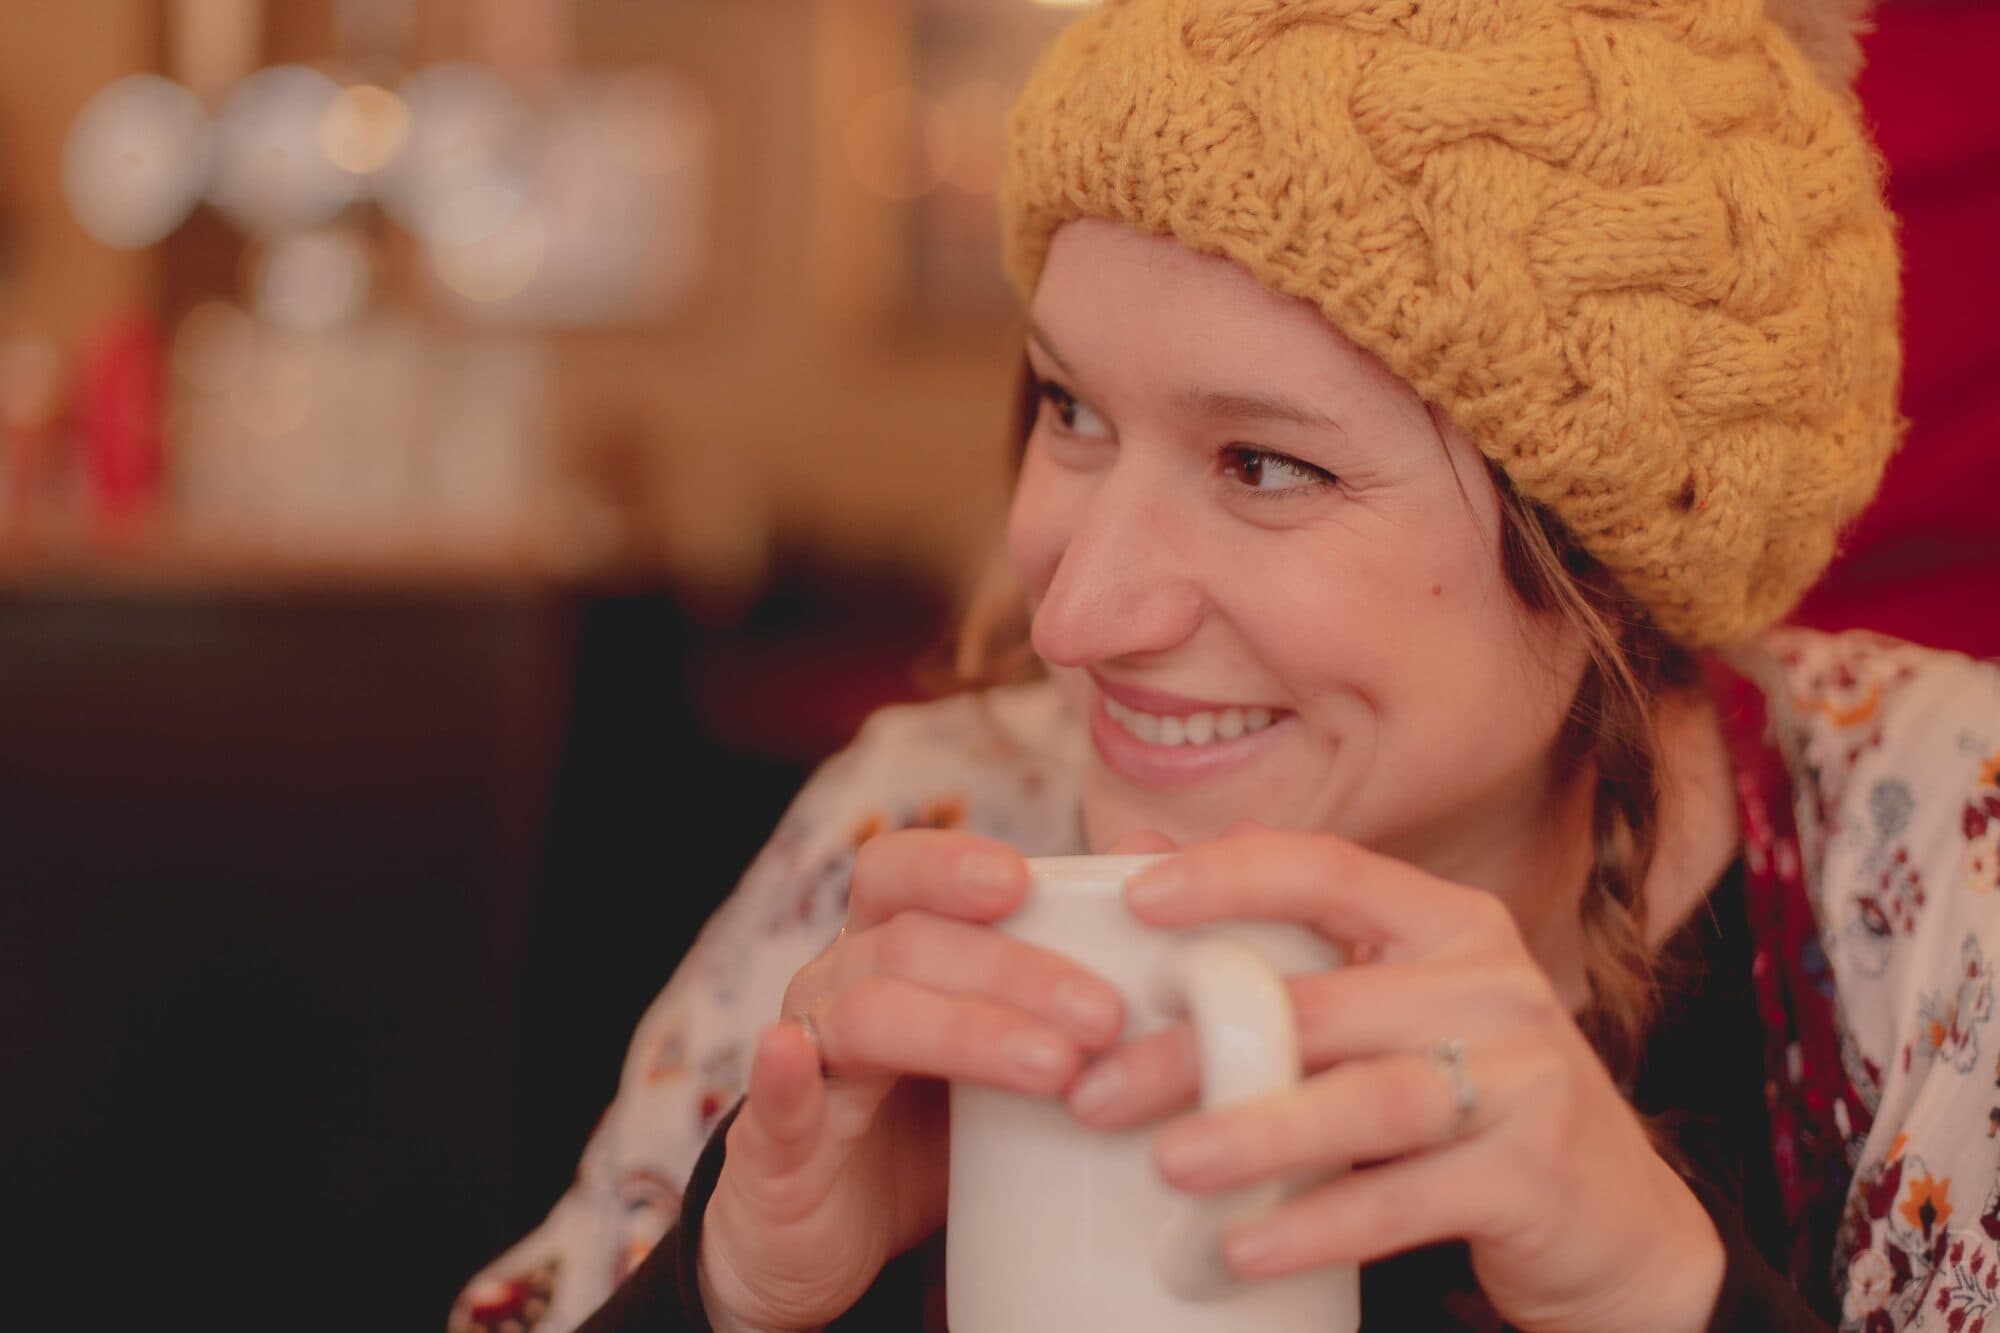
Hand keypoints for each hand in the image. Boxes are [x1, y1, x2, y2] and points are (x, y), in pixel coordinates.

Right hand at [697, 828, 1170, 1332]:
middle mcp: (834, 985)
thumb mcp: (1008, 1038)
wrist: (839, 1240)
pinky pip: (774, 1104)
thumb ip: (1075, 948)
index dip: (949, 865)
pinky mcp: (775, 1151)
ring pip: (867, 1015)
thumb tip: (1155, 846)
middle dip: (1013, 971)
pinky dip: (782, 1077)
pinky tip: (793, 1055)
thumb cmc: (942, 1126)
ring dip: (963, 1030)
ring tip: (1055, 1068)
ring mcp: (803, 1061)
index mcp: (884, 946)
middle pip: (908, 943)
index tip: (1021, 881)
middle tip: (1104, 1015)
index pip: (897, 871)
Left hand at [1063, 825, 1723, 1332]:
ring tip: (1168, 1164)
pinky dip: (1317, 1225)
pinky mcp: (1534, 1174)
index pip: (1329, 868)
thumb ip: (1283, 941)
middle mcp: (1491, 983)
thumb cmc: (1465, 1097)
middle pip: (1320, 1002)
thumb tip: (1137, 855)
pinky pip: (1405, 1199)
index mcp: (1448, 923)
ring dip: (1257, 1133)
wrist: (1617, 1223)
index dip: (1229, 874)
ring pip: (1367, 1098)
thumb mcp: (1388, 1005)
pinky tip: (1240, 1248)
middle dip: (1196, 1046)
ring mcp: (1524, 1077)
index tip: (1133, 897)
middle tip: (1096, 1089)